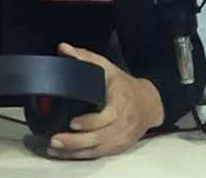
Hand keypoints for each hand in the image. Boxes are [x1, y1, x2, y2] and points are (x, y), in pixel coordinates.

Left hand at [47, 42, 164, 158]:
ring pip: (99, 149)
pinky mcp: (119, 146)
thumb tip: (63, 48)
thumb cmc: (124, 84)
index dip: (90, 122)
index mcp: (121, 102)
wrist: (149, 103)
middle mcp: (124, 122)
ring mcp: (122, 136)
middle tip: (56, 140)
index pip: (108, 116)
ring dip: (76, 151)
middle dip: (77, 141)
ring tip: (56, 149)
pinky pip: (100, 154)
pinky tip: (66, 154)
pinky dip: (83, 156)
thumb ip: (84, 57)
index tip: (73, 123)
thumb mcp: (106, 67)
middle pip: (100, 137)